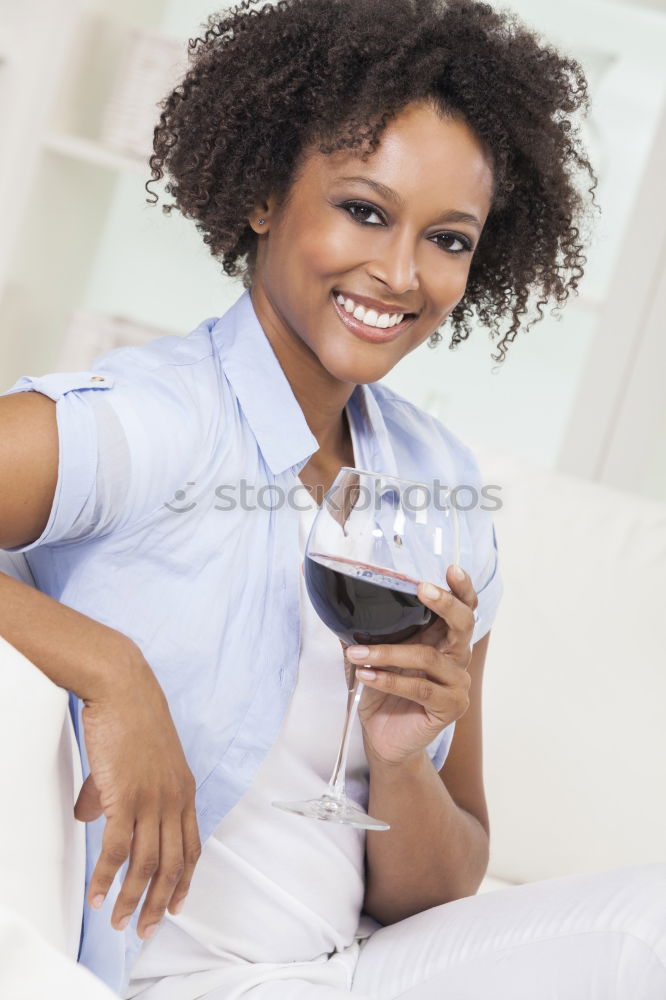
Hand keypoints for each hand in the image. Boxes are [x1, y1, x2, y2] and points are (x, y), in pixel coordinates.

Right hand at [73, 637, 200, 939]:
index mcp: (185, 790)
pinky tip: (99, 894)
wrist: (124, 689)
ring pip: (147, 862)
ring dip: (133, 897)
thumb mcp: (138, 760)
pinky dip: (107, 876)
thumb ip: (118, 793)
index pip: (192, 845)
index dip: (184, 879)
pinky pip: (117, 849)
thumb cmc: (131, 718)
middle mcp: (175, 798)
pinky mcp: (126, 796)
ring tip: (120, 920)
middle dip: (159, 901)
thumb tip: (90, 817)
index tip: (175, 904)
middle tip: (145, 927)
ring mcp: (152, 799)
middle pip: (173, 863)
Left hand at [343, 565, 477, 766]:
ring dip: (388, 653)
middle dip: (443, 603)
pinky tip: (367, 676)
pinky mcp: (450, 707)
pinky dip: (390, 680)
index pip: (462, 608)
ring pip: (428, 657)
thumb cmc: (381, 693)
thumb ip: (364, 629)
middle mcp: (456, 658)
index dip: (461, 588)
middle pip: (463, 624)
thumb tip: (333, 599)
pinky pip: (421, 688)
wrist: (383, 738)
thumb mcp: (372, 654)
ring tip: (357, 654)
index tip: (451, 569)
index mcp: (442, 639)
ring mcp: (456, 683)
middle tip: (421, 589)